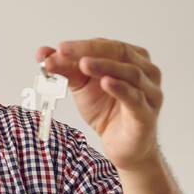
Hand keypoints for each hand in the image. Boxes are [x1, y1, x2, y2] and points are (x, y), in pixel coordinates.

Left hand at [36, 38, 162, 173]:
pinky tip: (106, 83)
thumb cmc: (106, 110)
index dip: (82, 46)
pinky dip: (120, 88)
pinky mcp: (147, 115)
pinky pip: (135, 98)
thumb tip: (43, 53)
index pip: (107, 45)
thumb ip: (66, 69)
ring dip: (105, 66)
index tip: (59, 49)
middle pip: (120, 53)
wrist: (120, 147)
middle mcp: (146, 72)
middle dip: (90, 51)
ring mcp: (150, 93)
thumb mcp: (82, 86)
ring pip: (130, 73)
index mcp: (132, 59)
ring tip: (83, 64)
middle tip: (65, 51)